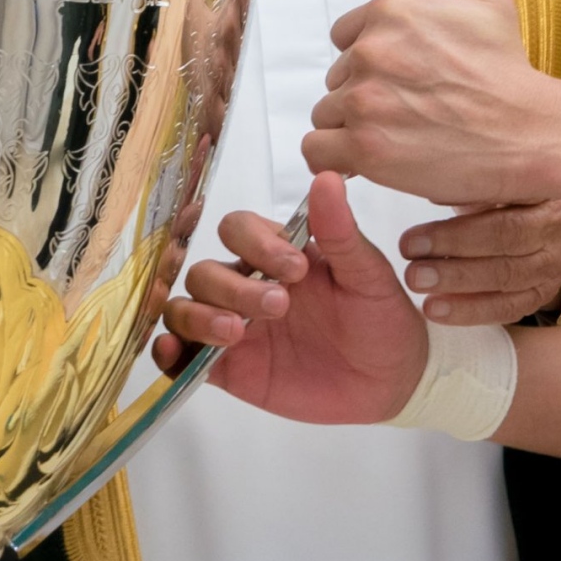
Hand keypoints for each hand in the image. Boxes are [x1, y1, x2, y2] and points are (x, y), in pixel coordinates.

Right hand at [149, 173, 427, 424]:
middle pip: (204, 271)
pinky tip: (176, 352)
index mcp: (276, 256)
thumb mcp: (367, 275)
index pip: (238, 230)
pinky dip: (168, 350)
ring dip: (200, 315)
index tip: (297, 269)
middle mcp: (246, 285)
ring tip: (236, 332)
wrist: (392, 382)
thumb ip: (340, 232)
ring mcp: (232, 327)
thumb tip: (326, 178)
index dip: (256, 244)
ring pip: (185, 308)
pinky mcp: (227, 369)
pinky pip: (181, 354)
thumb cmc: (380, 319)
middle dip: (234, 287)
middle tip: (280, 307)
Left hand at [309, 0, 560, 209]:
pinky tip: (377, 157)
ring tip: (404, 135)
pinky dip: (339, 160)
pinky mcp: (363, 147)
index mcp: (389, 12)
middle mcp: (371, 51)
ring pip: (327, 115)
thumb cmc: (508, 74)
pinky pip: (318, 152)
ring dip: (354, 129)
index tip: (407, 76)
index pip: (346, 38)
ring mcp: (364, 100)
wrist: (530, 134)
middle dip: (367, 96)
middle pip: (337, 78)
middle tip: (414, 110)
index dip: (373, 62)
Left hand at [399, 199, 560, 326]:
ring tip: (420, 288)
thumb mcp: (495, 176)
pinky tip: (439, 311)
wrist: (548, 220)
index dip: (458, 225)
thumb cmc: (508, 190)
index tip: (412, 240)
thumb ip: (471, 183)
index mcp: (548, 187)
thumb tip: (427, 184)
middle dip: (454, 254)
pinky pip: (512, 306)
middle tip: (412, 270)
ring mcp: (558, 263)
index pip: (504, 204)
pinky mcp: (547, 291)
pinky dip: (473, 311)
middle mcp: (560, 226)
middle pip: (507, 241)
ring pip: (509, 277)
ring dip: (460, 285)